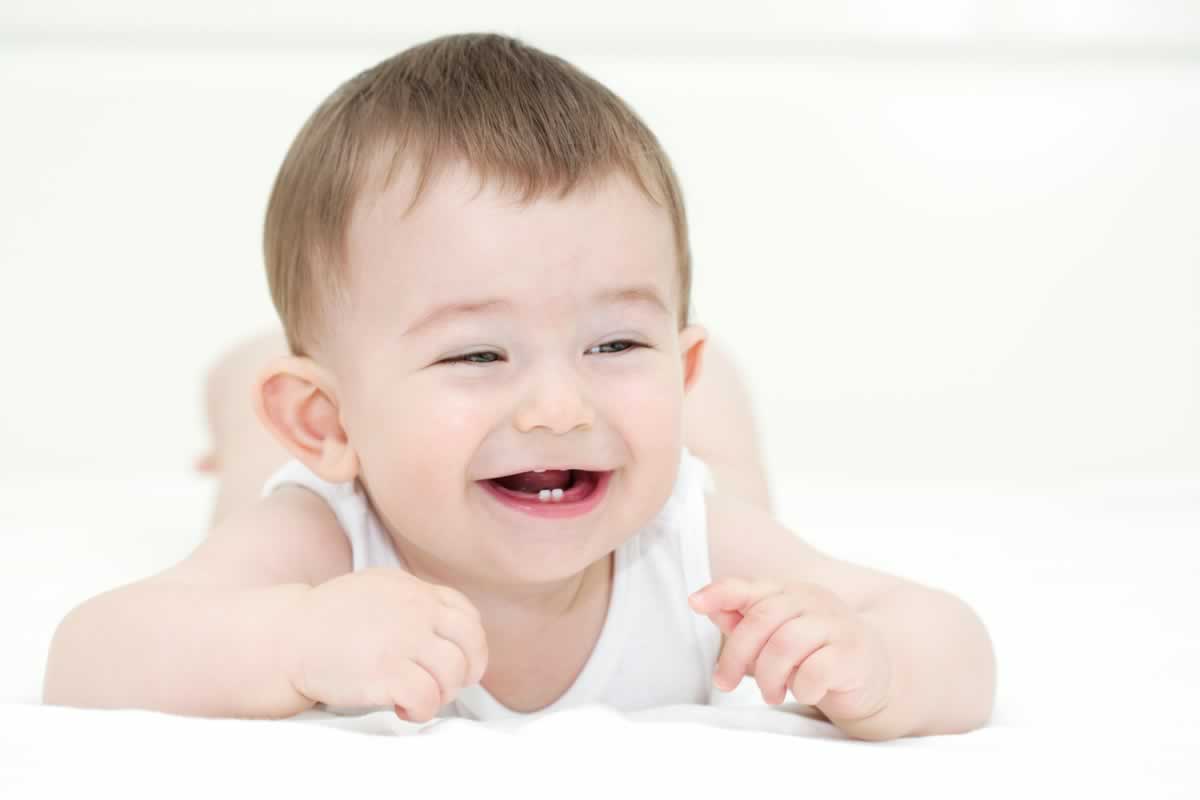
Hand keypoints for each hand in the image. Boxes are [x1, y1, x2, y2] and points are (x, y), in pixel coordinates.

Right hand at [282, 567, 488, 721]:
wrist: (289, 636)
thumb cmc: (330, 619)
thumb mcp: (379, 588)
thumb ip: (413, 601)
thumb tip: (446, 626)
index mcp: (415, 591)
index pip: (467, 616)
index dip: (470, 646)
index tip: (458, 663)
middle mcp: (415, 611)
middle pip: (471, 644)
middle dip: (465, 672)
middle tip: (443, 686)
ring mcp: (403, 640)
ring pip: (454, 673)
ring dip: (443, 694)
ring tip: (419, 698)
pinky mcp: (386, 671)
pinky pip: (428, 698)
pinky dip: (422, 711)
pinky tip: (402, 709)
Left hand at [688, 577, 891, 723]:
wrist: (871, 676)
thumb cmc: (812, 654)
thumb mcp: (774, 637)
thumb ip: (742, 622)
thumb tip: (708, 607)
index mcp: (788, 592)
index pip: (748, 586)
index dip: (720, 593)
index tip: (694, 603)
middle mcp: (813, 600)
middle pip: (762, 619)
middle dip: (736, 655)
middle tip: (726, 683)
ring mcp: (836, 624)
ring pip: (785, 644)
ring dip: (768, 677)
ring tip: (770, 694)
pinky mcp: (853, 653)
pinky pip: (815, 670)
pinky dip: (800, 688)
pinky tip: (803, 693)